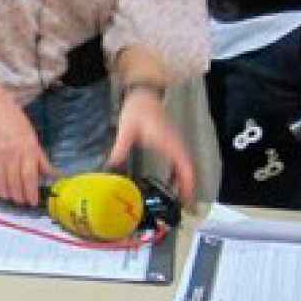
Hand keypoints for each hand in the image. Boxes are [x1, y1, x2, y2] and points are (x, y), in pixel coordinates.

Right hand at [0, 94, 55, 206]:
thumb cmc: (15, 122)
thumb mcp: (33, 137)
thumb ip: (40, 158)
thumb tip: (50, 174)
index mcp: (26, 150)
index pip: (29, 177)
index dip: (31, 192)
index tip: (33, 202)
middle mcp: (11, 155)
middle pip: (15, 183)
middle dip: (20, 197)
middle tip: (23, 202)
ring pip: (1, 183)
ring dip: (7, 194)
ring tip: (11, 198)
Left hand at [105, 88, 194, 202]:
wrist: (144, 94)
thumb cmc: (137, 110)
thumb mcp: (126, 130)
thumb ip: (120, 148)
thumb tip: (111, 166)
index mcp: (168, 141)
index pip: (184, 165)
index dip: (188, 182)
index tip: (188, 198)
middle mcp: (176, 142)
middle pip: (189, 168)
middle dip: (189, 187)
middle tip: (185, 206)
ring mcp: (176, 141)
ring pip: (186, 165)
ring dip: (186, 180)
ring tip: (181, 198)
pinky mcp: (172, 141)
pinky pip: (181, 160)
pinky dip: (180, 172)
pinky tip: (173, 182)